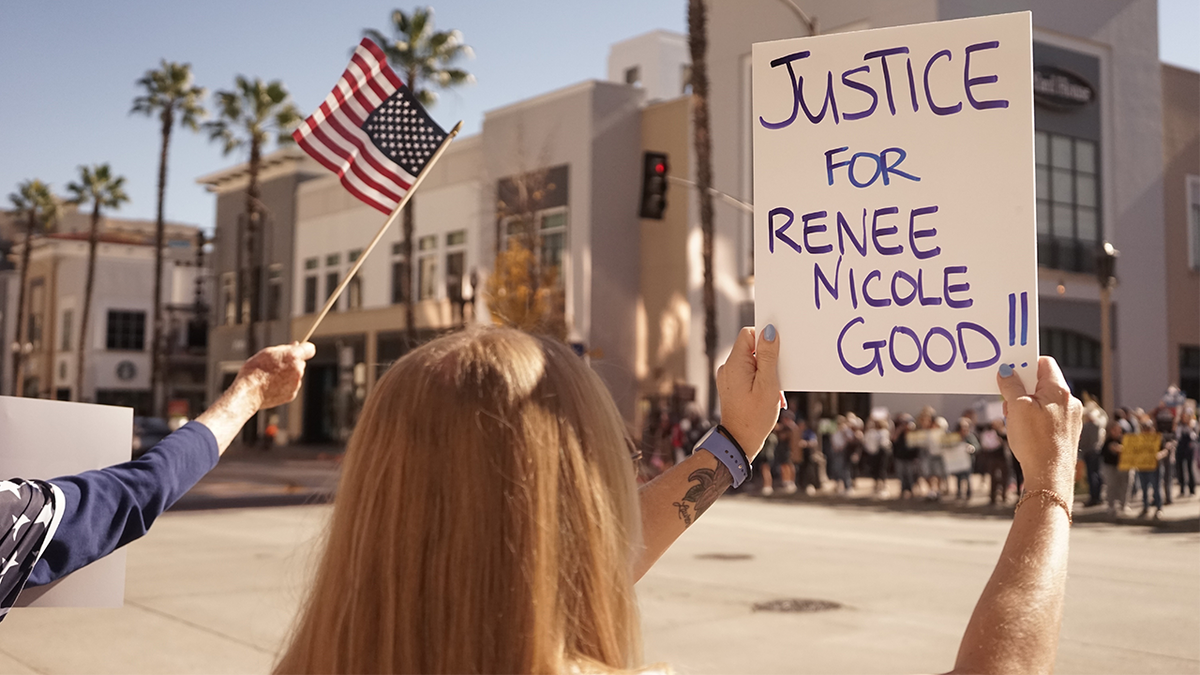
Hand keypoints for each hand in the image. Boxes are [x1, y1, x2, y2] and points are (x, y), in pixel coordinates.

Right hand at [233, 342, 315, 409]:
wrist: (249, 392)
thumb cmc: (255, 371)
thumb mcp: (267, 352)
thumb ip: (285, 348)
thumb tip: (296, 345)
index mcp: (294, 357)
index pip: (310, 348)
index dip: (304, 349)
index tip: (297, 349)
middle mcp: (298, 371)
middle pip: (300, 363)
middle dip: (291, 363)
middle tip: (275, 365)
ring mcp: (296, 384)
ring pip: (295, 376)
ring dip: (287, 375)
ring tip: (270, 376)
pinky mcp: (292, 394)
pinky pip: (290, 387)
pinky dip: (283, 386)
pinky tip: (271, 385)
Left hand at [716, 325, 782, 458]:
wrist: (739, 442)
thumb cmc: (755, 416)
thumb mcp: (768, 384)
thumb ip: (769, 356)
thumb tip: (769, 331)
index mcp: (734, 363)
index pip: (748, 333)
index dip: (765, 338)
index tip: (778, 352)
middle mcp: (727, 367)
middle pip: (751, 348)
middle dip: (768, 359)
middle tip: (777, 378)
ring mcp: (728, 377)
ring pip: (752, 362)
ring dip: (766, 372)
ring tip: (772, 391)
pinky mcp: (731, 386)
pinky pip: (748, 374)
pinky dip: (760, 380)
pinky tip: (767, 395)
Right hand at [996, 357, 1081, 493]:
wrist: (1050, 476)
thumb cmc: (1035, 442)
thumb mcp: (1017, 408)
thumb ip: (1011, 386)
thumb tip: (1006, 372)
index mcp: (1059, 390)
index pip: (1044, 363)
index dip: (1025, 365)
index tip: (1010, 373)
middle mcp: (1069, 401)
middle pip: (1042, 383)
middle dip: (1022, 389)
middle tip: (1008, 402)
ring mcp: (1070, 417)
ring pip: (1044, 400)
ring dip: (1026, 405)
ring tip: (1016, 421)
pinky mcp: (1067, 431)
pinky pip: (1048, 416)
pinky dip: (1034, 418)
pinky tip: (1026, 432)